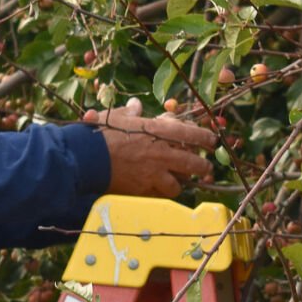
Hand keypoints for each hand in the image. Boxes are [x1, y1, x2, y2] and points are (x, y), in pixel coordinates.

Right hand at [83, 99, 215, 199]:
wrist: (88, 158)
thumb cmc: (102, 133)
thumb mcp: (117, 117)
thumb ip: (131, 112)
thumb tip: (135, 105)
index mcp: (158, 132)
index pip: (191, 134)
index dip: (205, 138)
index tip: (212, 140)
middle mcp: (162, 154)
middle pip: (194, 164)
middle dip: (203, 167)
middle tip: (205, 169)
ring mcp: (155, 174)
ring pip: (178, 184)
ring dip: (179, 183)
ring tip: (178, 182)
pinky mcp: (144, 190)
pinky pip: (160, 195)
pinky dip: (161, 193)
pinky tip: (158, 191)